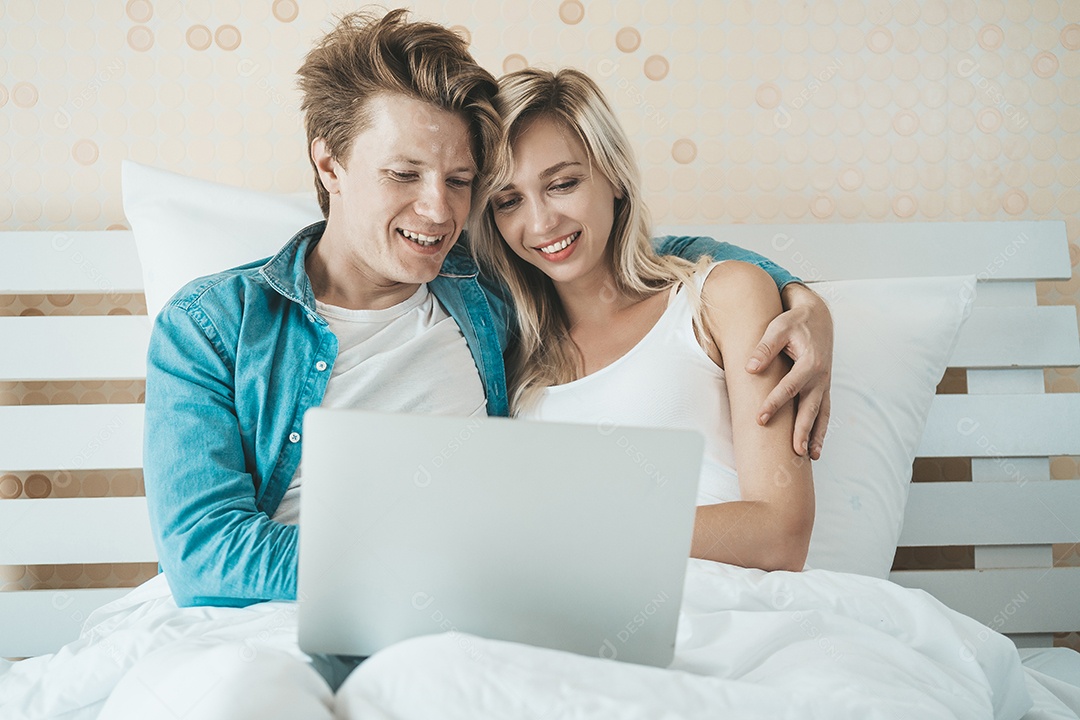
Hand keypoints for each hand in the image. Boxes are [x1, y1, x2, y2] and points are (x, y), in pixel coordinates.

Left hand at [745, 283, 832, 458]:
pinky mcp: (824, 388)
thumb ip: (765, 347)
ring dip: (816, 436)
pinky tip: (815, 449)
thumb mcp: (778, 328)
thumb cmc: (794, 322)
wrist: (818, 316)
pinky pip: (825, 413)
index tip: (760, 419)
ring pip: (822, 414)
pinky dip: (821, 430)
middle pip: (810, 408)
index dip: (774, 404)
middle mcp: (821, 377)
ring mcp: (824, 384)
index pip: (789, 388)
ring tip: (810, 457)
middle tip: (794, 451)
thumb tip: (750, 368)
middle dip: (802, 430)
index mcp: (810, 362)